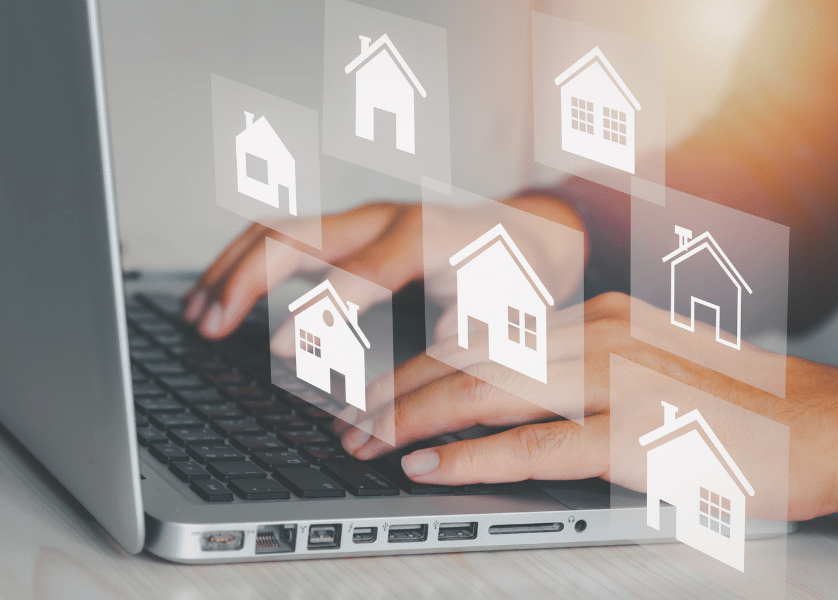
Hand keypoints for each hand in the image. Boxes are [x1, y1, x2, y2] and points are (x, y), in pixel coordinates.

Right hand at [183, 195, 583, 348]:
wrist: (531, 233)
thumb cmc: (516, 276)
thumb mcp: (499, 318)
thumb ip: (452, 355)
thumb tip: (400, 404)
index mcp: (425, 236)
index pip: (359, 273)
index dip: (319, 314)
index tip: (284, 354)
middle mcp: (384, 218)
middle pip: (297, 234)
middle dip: (245, 279)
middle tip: (209, 325)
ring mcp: (362, 218)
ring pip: (279, 230)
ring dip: (232, 268)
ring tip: (195, 312)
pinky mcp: (351, 229)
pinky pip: (285, 237)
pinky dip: (247, 263)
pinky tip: (222, 293)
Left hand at [341, 292, 837, 522]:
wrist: (827, 421)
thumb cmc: (737, 403)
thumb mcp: (648, 363)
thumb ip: (581, 371)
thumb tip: (511, 398)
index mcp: (598, 319)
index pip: (486, 337)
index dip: (421, 362)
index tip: (378, 386)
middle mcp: (598, 336)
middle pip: (471, 359)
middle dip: (399, 389)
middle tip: (349, 417)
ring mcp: (616, 381)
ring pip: (488, 392)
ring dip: (416, 418)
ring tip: (366, 441)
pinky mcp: (636, 433)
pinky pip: (534, 445)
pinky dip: (473, 456)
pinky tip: (429, 467)